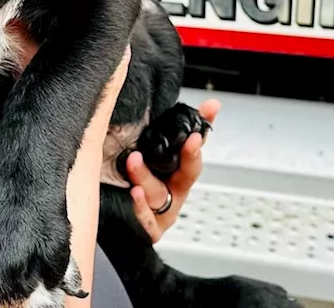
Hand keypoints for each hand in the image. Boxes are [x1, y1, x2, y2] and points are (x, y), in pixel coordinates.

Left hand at [124, 97, 219, 242]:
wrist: (122, 224)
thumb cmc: (146, 185)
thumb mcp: (160, 155)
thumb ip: (183, 128)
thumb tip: (212, 104)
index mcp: (180, 174)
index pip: (196, 153)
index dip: (200, 141)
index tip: (201, 128)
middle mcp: (174, 193)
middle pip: (186, 175)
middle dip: (190, 156)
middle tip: (190, 139)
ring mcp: (162, 213)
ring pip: (157, 193)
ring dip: (146, 176)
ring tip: (134, 160)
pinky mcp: (147, 229)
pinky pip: (145, 221)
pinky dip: (140, 208)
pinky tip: (134, 193)